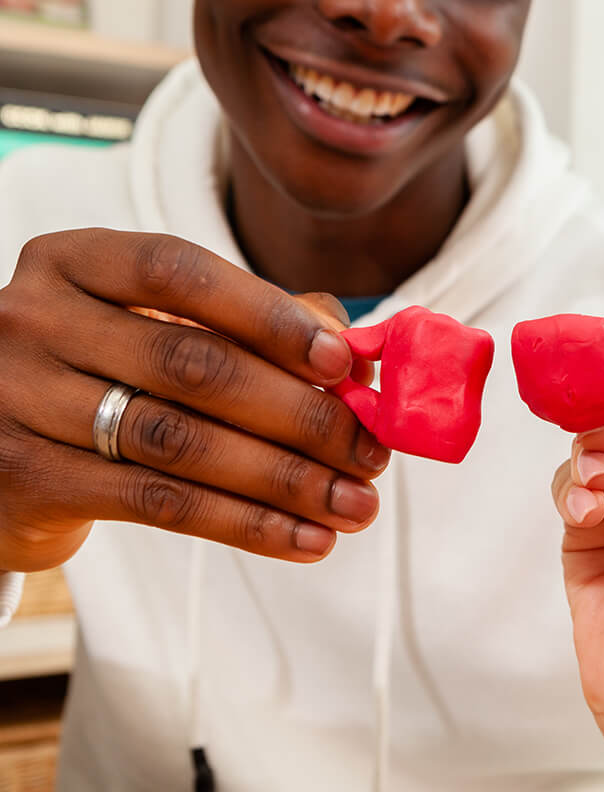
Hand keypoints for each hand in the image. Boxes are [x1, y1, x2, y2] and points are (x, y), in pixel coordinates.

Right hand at [0, 228, 388, 572]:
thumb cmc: (109, 368)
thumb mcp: (162, 324)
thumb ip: (257, 321)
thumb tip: (354, 353)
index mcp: (78, 262)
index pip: (179, 272)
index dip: (269, 315)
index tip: (344, 361)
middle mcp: (36, 320)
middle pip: (192, 365)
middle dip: (300, 414)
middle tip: (370, 453)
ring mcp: (19, 398)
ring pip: (181, 442)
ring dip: (285, 480)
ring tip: (354, 506)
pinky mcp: (25, 478)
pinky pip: (157, 503)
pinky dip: (245, 523)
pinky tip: (305, 538)